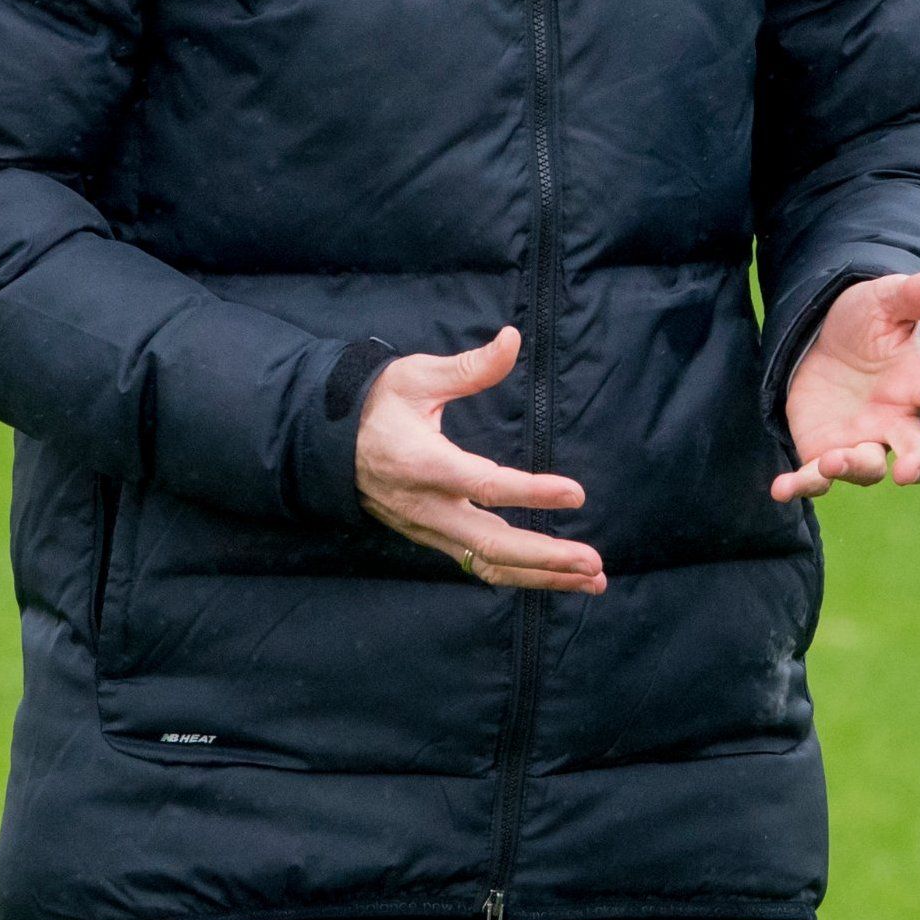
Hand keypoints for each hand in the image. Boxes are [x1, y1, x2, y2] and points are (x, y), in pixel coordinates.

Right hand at [355, 328, 604, 592]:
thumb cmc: (376, 402)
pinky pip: (478, 564)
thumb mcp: (415, 375)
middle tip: (594, 565)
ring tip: (592, 580)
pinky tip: (556, 575)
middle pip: (491, 545)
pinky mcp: (431, 537)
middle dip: (546, 558)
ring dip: (542, 575)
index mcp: (422, 462)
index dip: (532, 493)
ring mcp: (427, 528)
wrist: (324, 443)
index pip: (484, 485)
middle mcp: (425, 505)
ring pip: (488, 564)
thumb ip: (469, 367)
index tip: (576, 493)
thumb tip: (512, 338)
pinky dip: (520, 574)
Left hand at [772, 267, 919, 502]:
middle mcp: (897, 421)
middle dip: (919, 467)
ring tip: (833, 461)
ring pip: (867, 468)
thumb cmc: (866, 318)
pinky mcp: (823, 451)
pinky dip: (801, 485)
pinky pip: (815, 476)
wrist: (821, 336)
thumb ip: (919, 294)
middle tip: (908, 473)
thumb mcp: (887, 299)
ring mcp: (862, 441)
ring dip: (853, 468)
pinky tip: (781, 489)